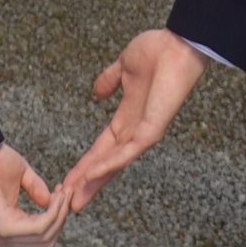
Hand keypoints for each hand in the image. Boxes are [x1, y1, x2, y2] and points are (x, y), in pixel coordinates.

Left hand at [0, 145, 69, 246]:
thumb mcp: (22, 177)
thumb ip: (36, 191)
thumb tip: (50, 203)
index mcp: (7, 230)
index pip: (41, 237)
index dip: (58, 217)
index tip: (66, 193)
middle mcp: (5, 238)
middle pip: (47, 241)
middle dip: (61, 217)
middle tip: (67, 193)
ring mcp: (4, 236)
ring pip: (45, 235)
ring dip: (59, 213)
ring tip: (63, 192)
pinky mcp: (4, 228)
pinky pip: (38, 227)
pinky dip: (52, 212)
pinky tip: (56, 197)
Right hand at [61, 30, 206, 213]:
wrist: (177, 44)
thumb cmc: (157, 51)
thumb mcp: (124, 66)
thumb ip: (109, 80)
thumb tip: (96, 93)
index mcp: (128, 117)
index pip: (103, 147)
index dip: (86, 163)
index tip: (68, 179)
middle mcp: (135, 130)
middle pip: (106, 162)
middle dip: (86, 182)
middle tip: (67, 202)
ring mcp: (144, 133)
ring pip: (114, 164)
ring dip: (93, 181)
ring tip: (75, 198)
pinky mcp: (152, 131)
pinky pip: (127, 152)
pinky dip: (109, 164)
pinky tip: (91, 175)